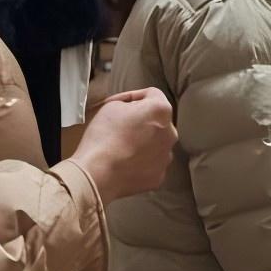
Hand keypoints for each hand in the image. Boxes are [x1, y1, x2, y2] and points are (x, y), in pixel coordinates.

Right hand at [72, 87, 175, 201]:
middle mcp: (170, 134)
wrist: (100, 173)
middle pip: (157, 121)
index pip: (153, 94)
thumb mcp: (112, 106)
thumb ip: (130, 103)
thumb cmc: (104, 136)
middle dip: (141, 119)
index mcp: (161, 112)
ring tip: (120, 145)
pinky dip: (140, 160)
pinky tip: (123, 160)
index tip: (121, 103)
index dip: (134, 96)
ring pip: (155, 143)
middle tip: (120, 124)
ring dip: (142, 140)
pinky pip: (151, 162)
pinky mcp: (159, 175)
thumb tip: (134, 110)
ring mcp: (167, 157)